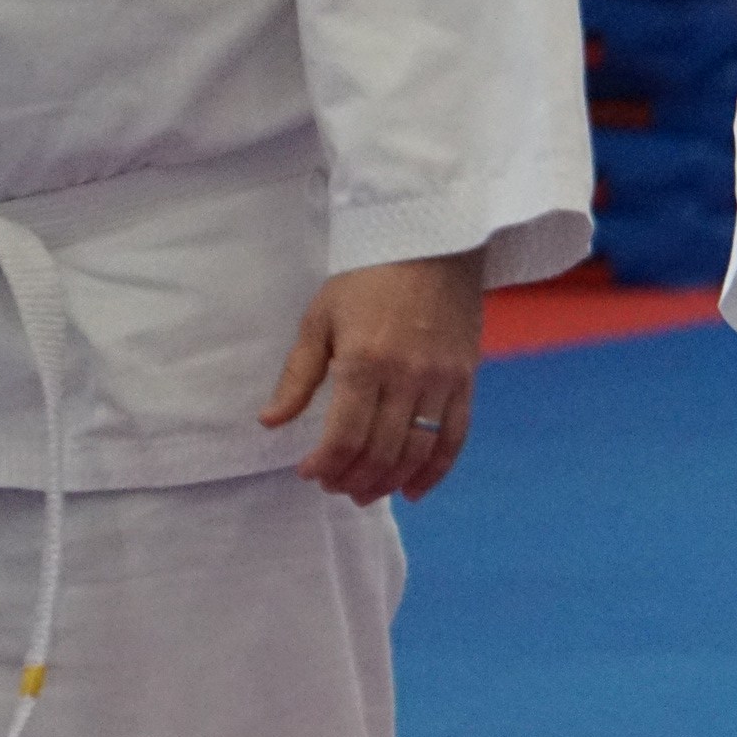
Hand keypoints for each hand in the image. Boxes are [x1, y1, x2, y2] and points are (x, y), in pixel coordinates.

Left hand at [260, 250, 484, 504]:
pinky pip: (455, 438)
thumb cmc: (366, 277)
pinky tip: (414, 491)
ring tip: (365, 493)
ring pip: (416, 452)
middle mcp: (406, 377)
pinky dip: (436, 472)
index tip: (308, 473)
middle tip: (335, 487)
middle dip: (352, 479)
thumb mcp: (320, 318)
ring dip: (388, 483)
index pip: (344, 436)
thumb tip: (271, 422)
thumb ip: (298, 376)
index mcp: (364, 362)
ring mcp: (441, 381)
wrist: (430, 243)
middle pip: (380, 452)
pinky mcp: (465, 380)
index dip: (324, 465)